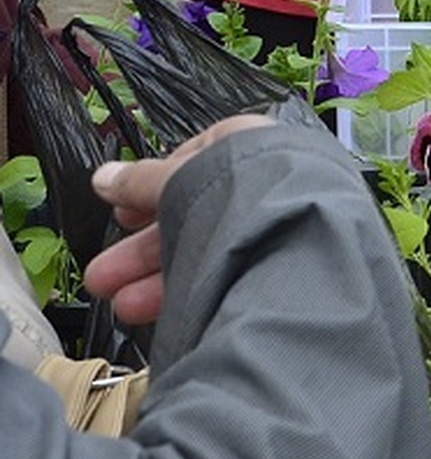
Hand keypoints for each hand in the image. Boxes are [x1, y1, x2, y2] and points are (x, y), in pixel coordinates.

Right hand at [83, 116, 274, 323]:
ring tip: (123, 304)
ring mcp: (275, 225)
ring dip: (159, 279)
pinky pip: (229, 275)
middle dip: (143, 250)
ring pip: (209, 251)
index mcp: (248, 145)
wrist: (297, 238)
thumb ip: (140, 181)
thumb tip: (105, 177)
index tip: (122, 215)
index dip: (151, 190)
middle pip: (194, 216)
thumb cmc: (244, 192)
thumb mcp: (177, 179)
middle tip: (105, 276)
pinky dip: (195, 291)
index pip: (194, 164)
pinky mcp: (279, 263)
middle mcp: (265, 184)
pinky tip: (164, 313)